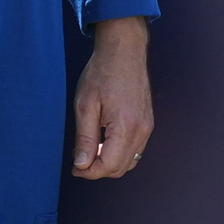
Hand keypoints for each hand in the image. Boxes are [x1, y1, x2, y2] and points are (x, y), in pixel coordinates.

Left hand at [71, 17, 153, 179]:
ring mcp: (148, 127)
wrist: (124, 52)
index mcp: (126, 126)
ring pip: (130, 161)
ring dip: (109, 163)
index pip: (109, 165)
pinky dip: (119, 154)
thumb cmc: (102, 74)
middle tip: (78, 161)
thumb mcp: (85, 106)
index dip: (89, 172)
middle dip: (98, 170)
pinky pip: (136, 149)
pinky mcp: (148, 123)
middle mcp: (142, 130)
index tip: (74, 168)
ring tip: (90, 150)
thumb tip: (82, 165)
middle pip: (120, 168)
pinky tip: (104, 142)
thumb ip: (85, 139)